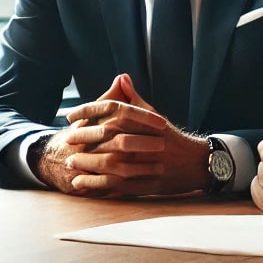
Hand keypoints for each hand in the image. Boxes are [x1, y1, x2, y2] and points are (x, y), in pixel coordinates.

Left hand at [43, 74, 206, 196]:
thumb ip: (134, 100)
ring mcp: (144, 164)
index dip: (86, 111)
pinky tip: (80, 183)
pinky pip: (114, 185)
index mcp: (144, 121)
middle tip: (67, 141)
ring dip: (85, 164)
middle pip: (106, 138)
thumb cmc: (171, 138)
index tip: (70, 116)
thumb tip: (122, 78)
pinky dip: (94, 184)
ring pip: (108, 163)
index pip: (110, 110)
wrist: (196, 163)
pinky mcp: (144, 184)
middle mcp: (144, 141)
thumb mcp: (155, 116)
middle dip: (82, 139)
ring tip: (69, 164)